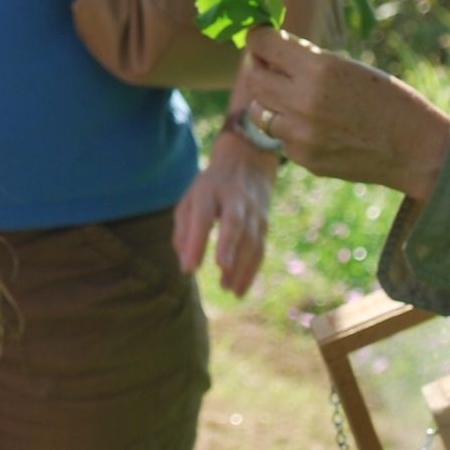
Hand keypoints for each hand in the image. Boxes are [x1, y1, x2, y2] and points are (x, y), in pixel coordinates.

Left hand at [174, 128, 276, 297]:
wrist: (248, 160)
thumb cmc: (211, 188)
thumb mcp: (191, 199)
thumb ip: (184, 230)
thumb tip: (185, 266)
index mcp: (209, 191)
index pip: (202, 216)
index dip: (196, 242)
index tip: (189, 268)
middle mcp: (234, 198)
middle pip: (234, 222)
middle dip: (229, 244)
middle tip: (221, 267)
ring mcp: (253, 209)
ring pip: (251, 239)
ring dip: (241, 266)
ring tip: (227, 289)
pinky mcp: (264, 222)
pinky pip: (260, 248)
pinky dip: (252, 270)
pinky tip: (239, 289)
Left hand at [243, 29, 449, 200]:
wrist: (415, 149)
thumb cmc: (388, 99)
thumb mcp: (349, 66)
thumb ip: (307, 60)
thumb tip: (270, 49)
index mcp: (318, 69)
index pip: (262, 45)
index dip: (259, 39)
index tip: (262, 39)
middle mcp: (303, 101)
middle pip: (253, 78)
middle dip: (258, 67)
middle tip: (269, 64)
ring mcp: (300, 134)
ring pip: (258, 110)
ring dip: (267, 100)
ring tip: (289, 95)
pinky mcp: (303, 158)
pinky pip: (279, 136)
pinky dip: (287, 127)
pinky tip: (312, 124)